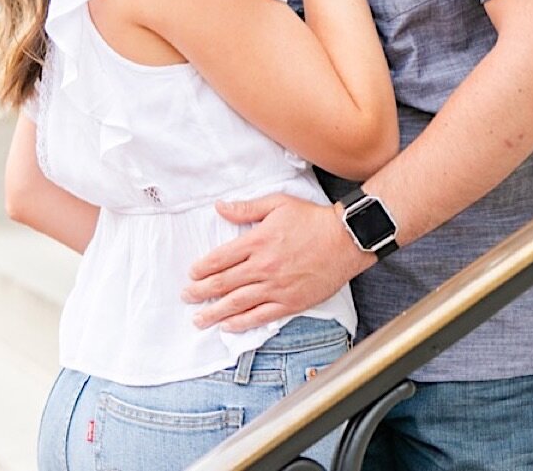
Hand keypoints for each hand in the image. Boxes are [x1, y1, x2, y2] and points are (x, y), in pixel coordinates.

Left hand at [182, 194, 372, 331]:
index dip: (202, 268)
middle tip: (186, 297)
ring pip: (238, 303)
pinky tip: (228, 326)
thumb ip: (246, 209)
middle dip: (201, 292)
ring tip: (199, 319)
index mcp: (257, 242)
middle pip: (223, 283)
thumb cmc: (313, 220)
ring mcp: (277, 287)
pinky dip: (242, 323)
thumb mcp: (277, 204)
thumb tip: (220, 208)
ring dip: (215, 312)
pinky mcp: (291, 302)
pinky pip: (261, 316)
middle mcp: (263, 267)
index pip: (220, 259)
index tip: (191, 274)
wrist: (346, 240)